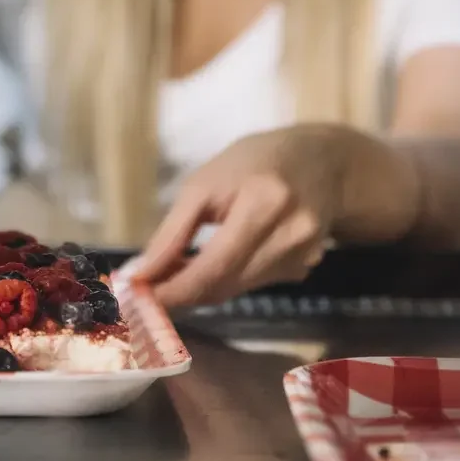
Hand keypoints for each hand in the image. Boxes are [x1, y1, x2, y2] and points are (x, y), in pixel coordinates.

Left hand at [131, 127, 348, 308]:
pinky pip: (251, 284)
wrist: (323, 161)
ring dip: (199, 288)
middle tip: (142, 293)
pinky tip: (209, 263)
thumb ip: (174, 231)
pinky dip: (224, 279)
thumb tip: (142, 274)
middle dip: (180, 293)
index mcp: (265, 204)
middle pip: (225, 285)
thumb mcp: (205, 183)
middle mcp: (291, 236)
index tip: (136, 299)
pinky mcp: (304, 269)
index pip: (214, 265)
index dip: (174, 290)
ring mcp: (304, 257)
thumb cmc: (254, 161)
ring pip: (235, 290)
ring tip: (170, 273)